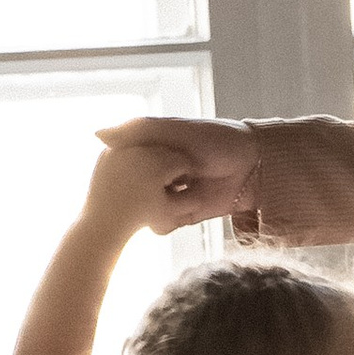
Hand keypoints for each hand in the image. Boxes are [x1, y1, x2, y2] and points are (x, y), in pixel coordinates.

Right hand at [92, 115, 259, 230]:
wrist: (255, 167)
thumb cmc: (216, 140)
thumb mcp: (174, 131)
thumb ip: (138, 130)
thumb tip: (98, 135)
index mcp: (154, 150)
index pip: (124, 162)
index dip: (119, 169)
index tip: (115, 169)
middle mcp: (159, 173)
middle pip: (133, 191)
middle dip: (136, 193)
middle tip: (154, 186)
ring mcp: (172, 195)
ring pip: (145, 209)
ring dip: (154, 207)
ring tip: (175, 194)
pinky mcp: (185, 215)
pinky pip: (163, 224)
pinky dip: (166, 220)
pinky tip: (181, 207)